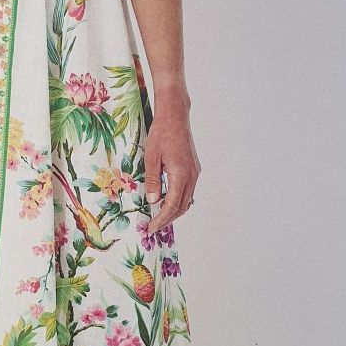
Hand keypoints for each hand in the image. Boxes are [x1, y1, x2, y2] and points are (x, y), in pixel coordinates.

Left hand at [144, 102, 200, 233]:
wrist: (175, 117)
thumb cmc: (161, 133)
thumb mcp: (151, 157)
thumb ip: (153, 180)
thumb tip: (153, 201)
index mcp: (181, 174)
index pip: (172, 205)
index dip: (161, 219)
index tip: (150, 228)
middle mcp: (192, 176)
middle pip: (182, 207)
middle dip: (167, 219)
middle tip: (153, 226)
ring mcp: (195, 172)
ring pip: (187, 200)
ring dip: (173, 211)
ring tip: (158, 217)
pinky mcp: (194, 169)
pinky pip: (188, 191)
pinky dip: (178, 200)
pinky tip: (166, 201)